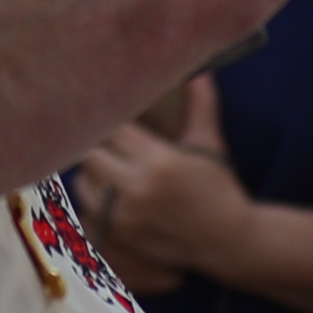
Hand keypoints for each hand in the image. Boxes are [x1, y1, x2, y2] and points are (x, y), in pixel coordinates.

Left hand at [68, 79, 242, 291]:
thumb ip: (202, 105)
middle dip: (94, 145)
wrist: (229, 240)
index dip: (110, 120)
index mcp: (159, 160)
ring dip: (89, 174)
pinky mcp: (121, 236)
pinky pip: (89, 212)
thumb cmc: (220, 189)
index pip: (114, 129)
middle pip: (90, 155)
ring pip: (83, 185)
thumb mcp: (211, 144)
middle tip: (98, 140)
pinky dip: (92, 201)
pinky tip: (104, 193)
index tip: (109, 115)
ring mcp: (126, 215)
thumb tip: (201, 71)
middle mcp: (138, 187)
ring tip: (100, 167)